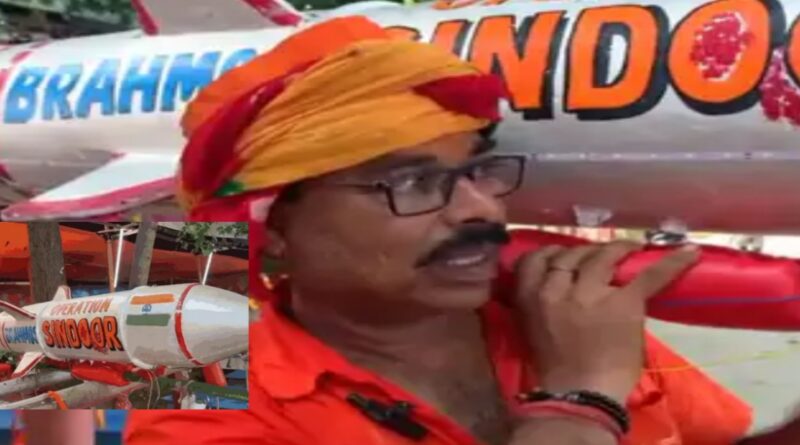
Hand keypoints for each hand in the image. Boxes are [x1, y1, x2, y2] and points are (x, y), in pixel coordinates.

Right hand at [513, 241, 699, 402]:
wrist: (580, 395)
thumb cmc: (555, 369)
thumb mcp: (535, 325)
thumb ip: (544, 301)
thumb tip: (563, 285)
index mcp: (530, 296)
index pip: (536, 258)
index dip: (552, 252)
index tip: (565, 255)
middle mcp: (557, 288)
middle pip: (572, 253)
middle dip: (587, 252)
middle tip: (602, 257)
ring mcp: (591, 293)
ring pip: (604, 255)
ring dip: (618, 249)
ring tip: (632, 249)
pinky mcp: (625, 302)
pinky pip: (649, 275)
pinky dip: (671, 262)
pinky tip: (688, 253)